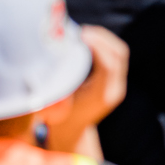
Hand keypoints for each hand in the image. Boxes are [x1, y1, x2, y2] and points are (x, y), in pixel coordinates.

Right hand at [43, 26, 129, 157]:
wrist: (72, 132)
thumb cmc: (59, 116)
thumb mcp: (55, 99)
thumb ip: (56, 83)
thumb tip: (44, 60)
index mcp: (100, 96)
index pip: (108, 66)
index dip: (97, 47)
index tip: (82, 36)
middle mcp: (113, 90)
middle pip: (119, 55)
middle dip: (102, 38)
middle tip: (83, 31)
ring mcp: (117, 85)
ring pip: (120, 53)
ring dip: (104, 39)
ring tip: (85, 33)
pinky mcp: (116, 80)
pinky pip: (117, 56)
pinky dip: (105, 45)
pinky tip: (89, 41)